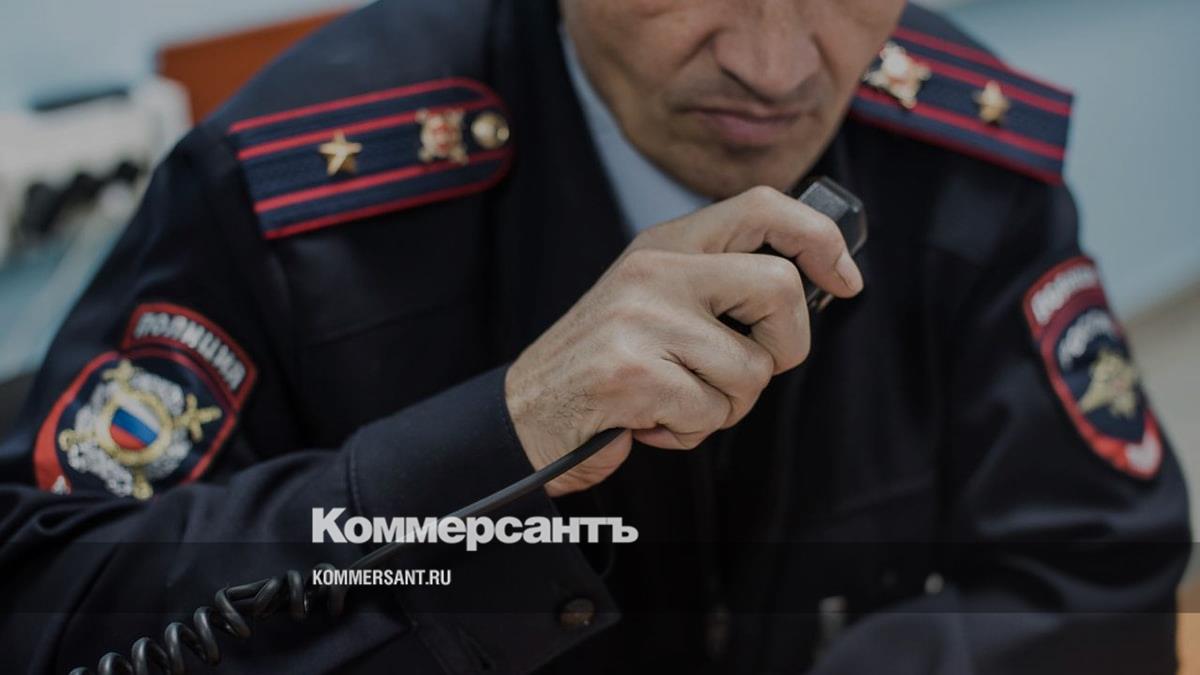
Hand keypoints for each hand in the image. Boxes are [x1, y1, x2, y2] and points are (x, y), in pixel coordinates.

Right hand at [505, 186, 862, 495]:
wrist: (526, 413)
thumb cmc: (607, 364)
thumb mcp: (656, 301)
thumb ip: (719, 286)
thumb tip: (815, 286)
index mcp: (666, 244)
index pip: (762, 204)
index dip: (820, 238)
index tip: (846, 278)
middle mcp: (655, 270)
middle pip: (780, 286)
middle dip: (785, 346)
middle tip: (749, 368)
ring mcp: (641, 318)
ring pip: (752, 369)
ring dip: (727, 405)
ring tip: (676, 398)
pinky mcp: (632, 371)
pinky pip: (711, 411)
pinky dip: (691, 430)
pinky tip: (650, 420)